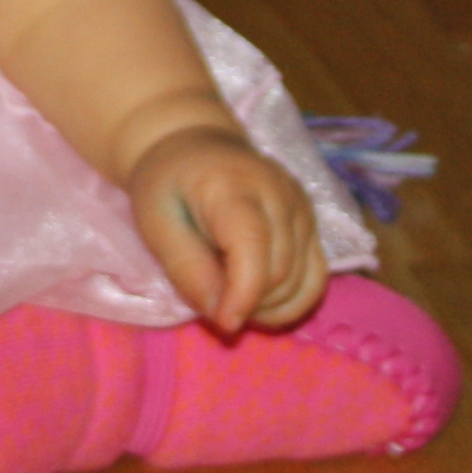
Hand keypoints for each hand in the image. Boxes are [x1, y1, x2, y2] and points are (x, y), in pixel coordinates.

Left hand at [122, 126, 326, 332]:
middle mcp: (280, 193)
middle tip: (210, 298)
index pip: (253, 245)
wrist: (195, 148)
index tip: (223, 325)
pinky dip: (292, 302)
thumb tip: (222, 316)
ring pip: (302, 282)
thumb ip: (186, 268)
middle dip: (247, 303)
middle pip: (279, 272)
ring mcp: (302, 208)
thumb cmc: (168, 186)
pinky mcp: (312, 224)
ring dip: (267, 306)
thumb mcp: (155, 223)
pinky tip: (260, 303)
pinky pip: (316, 278)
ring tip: (229, 293)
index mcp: (233, 186)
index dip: (244, 294)